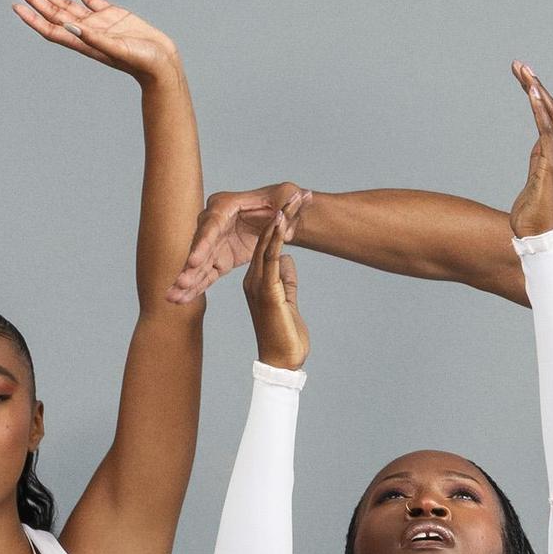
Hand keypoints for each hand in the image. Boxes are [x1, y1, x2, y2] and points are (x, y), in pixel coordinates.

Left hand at [11, 0, 177, 82]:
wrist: (162, 61)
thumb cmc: (142, 62)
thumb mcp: (118, 49)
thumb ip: (94, 38)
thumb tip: (71, 26)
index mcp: (83, 42)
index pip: (50, 28)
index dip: (32, 17)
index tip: (16, 5)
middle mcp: (85, 31)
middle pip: (52, 12)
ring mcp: (97, 22)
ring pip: (66, 3)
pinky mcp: (111, 14)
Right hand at [175, 184, 308, 307]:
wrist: (282, 214)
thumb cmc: (284, 200)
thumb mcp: (288, 195)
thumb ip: (288, 204)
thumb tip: (284, 225)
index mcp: (226, 204)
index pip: (212, 225)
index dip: (202, 244)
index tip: (194, 261)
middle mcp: (213, 222)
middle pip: (199, 246)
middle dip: (189, 267)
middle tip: (181, 283)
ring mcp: (214, 242)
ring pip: (198, 264)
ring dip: (187, 281)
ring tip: (173, 298)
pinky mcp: (219, 258)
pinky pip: (206, 275)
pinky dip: (196, 287)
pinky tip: (181, 300)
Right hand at [241, 192, 309, 371]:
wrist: (283, 362)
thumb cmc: (286, 337)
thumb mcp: (288, 301)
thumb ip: (286, 280)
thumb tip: (287, 260)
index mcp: (257, 281)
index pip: (266, 244)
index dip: (281, 223)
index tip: (296, 203)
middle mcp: (253, 279)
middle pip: (265, 237)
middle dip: (282, 213)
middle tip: (299, 191)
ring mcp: (258, 284)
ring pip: (267, 242)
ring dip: (282, 218)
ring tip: (295, 197)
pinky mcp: (267, 291)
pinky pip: (269, 257)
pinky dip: (276, 236)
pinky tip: (282, 219)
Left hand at [508, 62, 552, 237]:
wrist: (537, 236)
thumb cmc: (535, 210)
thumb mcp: (536, 175)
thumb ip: (540, 156)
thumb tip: (539, 140)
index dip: (539, 94)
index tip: (524, 76)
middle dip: (536, 85)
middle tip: (519, 66)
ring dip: (538, 92)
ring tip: (525, 73)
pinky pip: (548, 131)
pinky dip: (540, 111)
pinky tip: (532, 94)